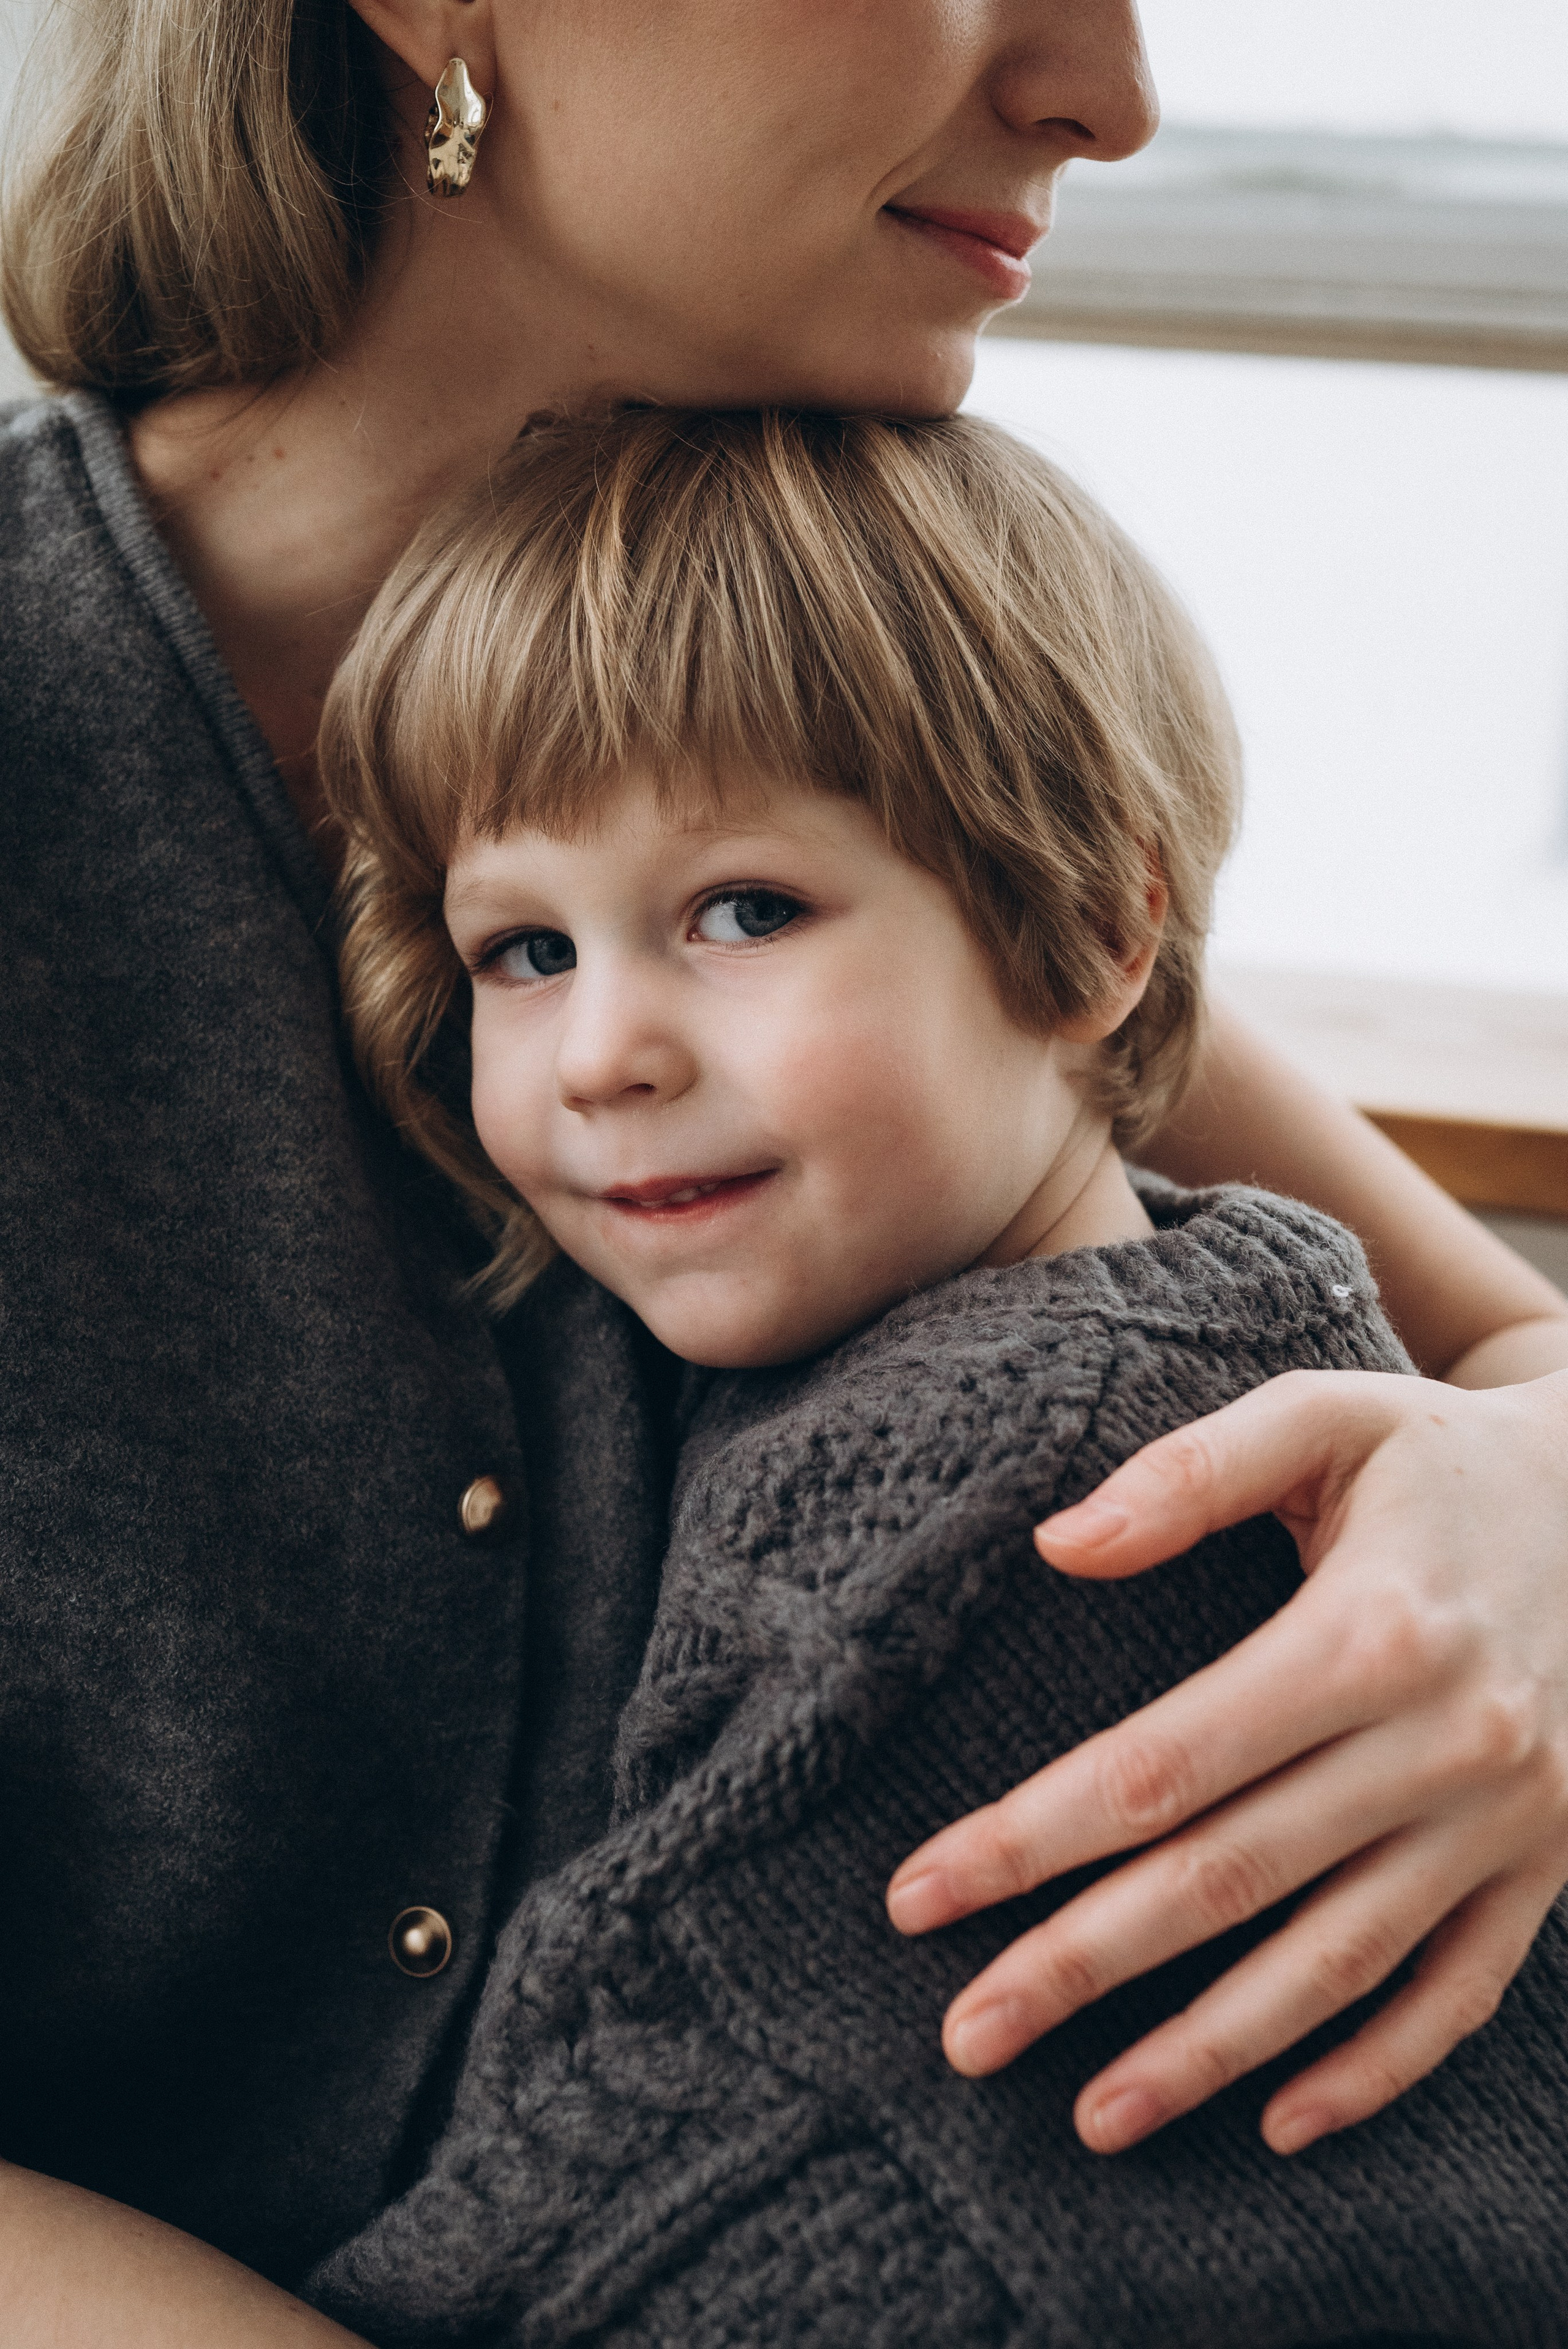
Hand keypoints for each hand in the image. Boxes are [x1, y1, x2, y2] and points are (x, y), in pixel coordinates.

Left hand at [886, 1367, 1567, 2155]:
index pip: (1163, 1763)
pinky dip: (1376, 2070)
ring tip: (1094, 2118)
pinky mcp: (1547, 1866)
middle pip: (1230, 1879)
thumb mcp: (1327, 1414)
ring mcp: (1505, 1821)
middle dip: (1083, 1965)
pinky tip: (1281, 2123)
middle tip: (966, 2034)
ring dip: (1210, 2051)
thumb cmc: (1442, 1456)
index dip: (1032, 1835)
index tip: (918, 1894)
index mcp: (1369, 1633)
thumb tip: (1056, 1546)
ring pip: (1336, 1963)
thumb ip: (1190, 1472)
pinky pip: (1459, 1992)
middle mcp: (1443, 1743)